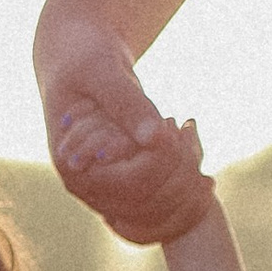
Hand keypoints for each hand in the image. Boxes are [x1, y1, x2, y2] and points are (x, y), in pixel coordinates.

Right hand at [40, 25, 212, 248]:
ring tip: (191, 132)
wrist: (79, 59)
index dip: (166, 158)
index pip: (135, 184)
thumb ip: (127, 103)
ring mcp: (106, 191)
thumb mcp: (102, 71)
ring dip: (189, 178)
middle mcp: (88, 188)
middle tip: (188, 125)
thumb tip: (156, 137)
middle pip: (151, 205)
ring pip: (161, 213)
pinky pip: (163, 208)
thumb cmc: (86, 58)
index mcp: (74, 166)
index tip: (174, 121)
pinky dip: (188, 185)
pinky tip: (197, 154)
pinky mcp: (124, 186)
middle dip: (182, 168)